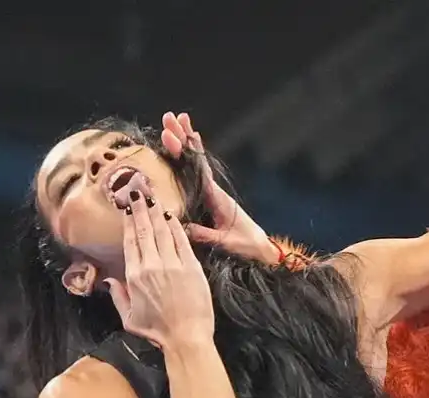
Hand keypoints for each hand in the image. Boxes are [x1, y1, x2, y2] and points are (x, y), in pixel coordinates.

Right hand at [104, 178, 214, 348]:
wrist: (186, 337)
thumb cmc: (158, 331)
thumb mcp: (129, 318)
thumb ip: (118, 296)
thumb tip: (109, 281)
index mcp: (134, 276)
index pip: (131, 242)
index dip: (129, 223)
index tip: (128, 208)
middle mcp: (151, 266)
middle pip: (144, 231)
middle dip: (141, 209)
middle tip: (138, 192)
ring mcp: (172, 265)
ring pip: (162, 232)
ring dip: (157, 213)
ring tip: (152, 197)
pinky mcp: (191, 267)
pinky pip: (181, 241)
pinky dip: (175, 227)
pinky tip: (171, 216)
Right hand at [161, 111, 276, 263]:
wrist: (260, 249)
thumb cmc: (245, 246)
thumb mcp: (224, 242)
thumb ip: (204, 235)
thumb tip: (180, 225)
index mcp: (215, 197)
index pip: (197, 168)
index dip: (185, 151)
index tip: (173, 134)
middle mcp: (213, 189)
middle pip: (194, 158)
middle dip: (181, 138)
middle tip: (168, 117)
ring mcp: (212, 192)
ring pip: (195, 161)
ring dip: (185, 140)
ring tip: (174, 119)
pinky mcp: (210, 198)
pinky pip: (197, 172)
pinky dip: (190, 156)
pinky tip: (186, 141)